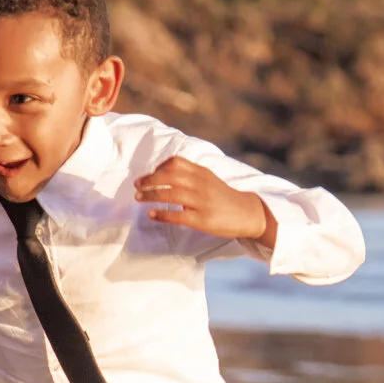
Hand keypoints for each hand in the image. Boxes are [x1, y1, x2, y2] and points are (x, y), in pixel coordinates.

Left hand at [134, 156, 276, 248]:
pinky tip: (152, 214)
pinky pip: (179, 215)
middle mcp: (201, 184)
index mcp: (202, 173)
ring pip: (171, 194)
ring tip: (139, 198)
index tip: (148, 175)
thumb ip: (190, 174)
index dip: (158, 168)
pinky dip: (162, 214)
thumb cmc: (223, 197)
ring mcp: (202, 202)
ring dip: (151, 195)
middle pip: (169, 177)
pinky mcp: (203, 220)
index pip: (176, 162)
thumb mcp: (209, 179)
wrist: (247, 213)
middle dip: (149, 180)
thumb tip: (164, 174)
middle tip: (136, 186)